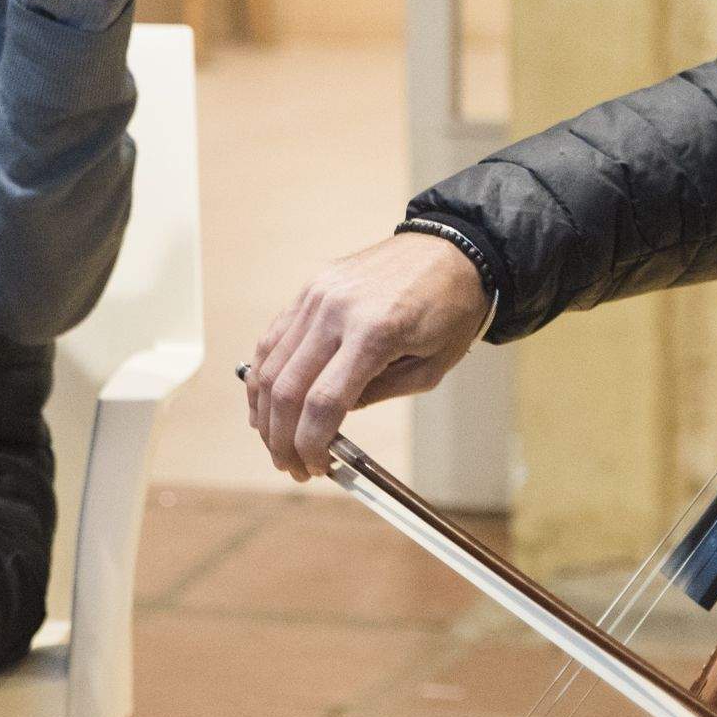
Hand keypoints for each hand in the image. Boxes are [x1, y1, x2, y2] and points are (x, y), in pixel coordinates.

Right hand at [246, 231, 492, 478]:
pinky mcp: (312, 286)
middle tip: (289, 465)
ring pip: (270, 364)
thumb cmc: (451, 308)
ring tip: (275, 441)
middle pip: (287, 388)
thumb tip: (332, 419)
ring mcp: (318, 294)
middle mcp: (336, 310)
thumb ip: (379, 394)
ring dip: (265, 411)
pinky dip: (264, 373)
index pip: (324, 403)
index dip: (311, 444)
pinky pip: (275, 335)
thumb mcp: (430, 367)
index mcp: (375, 332)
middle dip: (282, 438)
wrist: (452, 249)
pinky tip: (267, 401)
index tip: (314, 468)